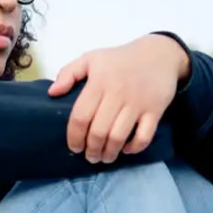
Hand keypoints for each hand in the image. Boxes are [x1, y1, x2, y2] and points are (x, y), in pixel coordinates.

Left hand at [48, 34, 190, 163]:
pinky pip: (144, 136)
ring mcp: (137, 103)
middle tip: (90, 156)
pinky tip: (127, 149)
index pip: (81, 117)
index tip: (74, 147)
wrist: (159, 54)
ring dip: (110, 153)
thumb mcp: (91, 58)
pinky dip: (134, 148)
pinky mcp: (155, 110)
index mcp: (99, 82)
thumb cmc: (120, 59)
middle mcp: (117, 94)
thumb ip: (68, 73)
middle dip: (92, 150)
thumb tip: (52, 93)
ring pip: (119, 137)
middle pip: (99, 132)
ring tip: (105, 157)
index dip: (75, 137)